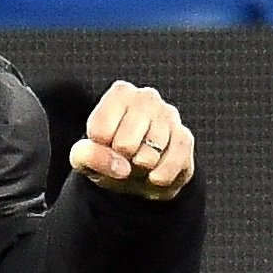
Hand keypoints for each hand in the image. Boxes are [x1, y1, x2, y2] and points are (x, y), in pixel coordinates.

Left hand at [69, 80, 192, 199]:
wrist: (139, 175)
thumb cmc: (111, 158)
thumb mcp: (87, 159)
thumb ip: (87, 156)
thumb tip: (115, 162)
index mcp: (119, 95)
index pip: (100, 129)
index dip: (99, 150)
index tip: (103, 149)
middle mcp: (146, 98)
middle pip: (126, 142)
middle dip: (122, 161)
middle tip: (123, 158)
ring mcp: (169, 115)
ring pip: (151, 150)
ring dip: (141, 167)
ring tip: (138, 164)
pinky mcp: (184, 136)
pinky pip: (175, 158)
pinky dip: (162, 174)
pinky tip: (154, 177)